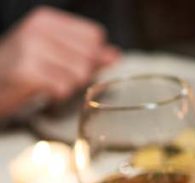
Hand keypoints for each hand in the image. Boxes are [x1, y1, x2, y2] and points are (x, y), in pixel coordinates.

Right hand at [0, 7, 119, 118]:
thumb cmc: (25, 68)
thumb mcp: (56, 53)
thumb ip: (88, 53)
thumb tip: (115, 54)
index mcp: (46, 19)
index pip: (94, 35)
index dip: (91, 55)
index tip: (71, 62)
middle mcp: (37, 30)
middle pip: (89, 57)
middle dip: (80, 73)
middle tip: (57, 75)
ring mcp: (30, 49)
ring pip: (79, 74)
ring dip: (68, 85)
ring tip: (48, 82)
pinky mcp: (26, 72)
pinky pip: (63, 88)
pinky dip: (57, 95)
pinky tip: (43, 90)